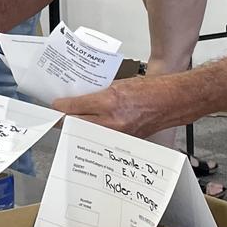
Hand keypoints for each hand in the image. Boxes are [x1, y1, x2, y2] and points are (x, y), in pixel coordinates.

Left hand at [50, 76, 171, 138]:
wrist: (171, 102)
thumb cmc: (149, 90)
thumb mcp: (118, 85)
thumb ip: (97, 93)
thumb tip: (79, 99)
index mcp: (110, 101)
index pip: (75, 107)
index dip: (60, 108)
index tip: (55, 106)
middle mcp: (113, 121)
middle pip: (76, 125)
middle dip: (63, 121)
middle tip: (55, 118)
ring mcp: (119, 134)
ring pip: (87, 135)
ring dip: (76, 130)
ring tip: (69, 125)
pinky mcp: (124, 141)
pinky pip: (102, 139)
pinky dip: (92, 135)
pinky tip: (88, 131)